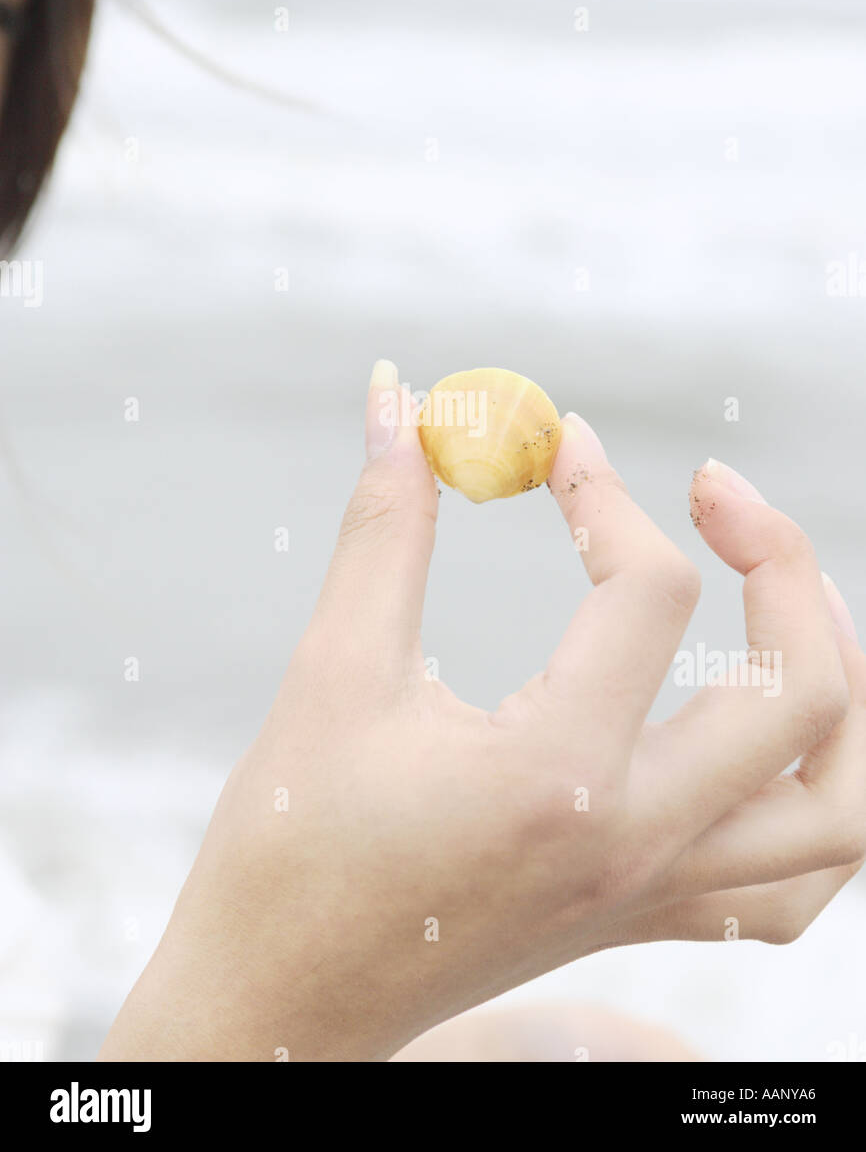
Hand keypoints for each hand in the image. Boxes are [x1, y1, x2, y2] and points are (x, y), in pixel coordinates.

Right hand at [99, 362, 864, 1060]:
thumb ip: (385, 527)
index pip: (650, 591)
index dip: (604, 489)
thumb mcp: (335, 671)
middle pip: (805, 692)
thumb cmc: (288, 844)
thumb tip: (399, 398)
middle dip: (779, 561)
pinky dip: (820, 801)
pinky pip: (796, 884)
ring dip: (841, 684)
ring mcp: (656, 893)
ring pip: (843, 806)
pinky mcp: (649, 918)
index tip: (555, 444)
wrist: (279, 1001)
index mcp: (557, 777)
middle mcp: (636, 844)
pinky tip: (767, 736)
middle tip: (710, 494)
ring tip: (782, 602)